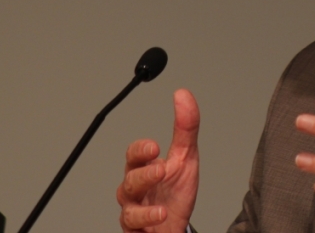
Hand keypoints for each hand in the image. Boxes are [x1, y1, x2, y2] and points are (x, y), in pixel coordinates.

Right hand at [117, 89, 199, 232]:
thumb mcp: (186, 157)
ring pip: (128, 208)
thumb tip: (183, 95)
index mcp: (144, 169)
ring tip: (162, 207)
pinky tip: (161, 216)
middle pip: (130, 180)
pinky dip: (147, 222)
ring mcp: (135, 212)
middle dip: (143, 174)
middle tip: (160, 168)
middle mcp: (135, 190)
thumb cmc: (175, 192)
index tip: (154, 146)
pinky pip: (133, 228)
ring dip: (144, 206)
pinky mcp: (137, 231)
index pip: (134, 155)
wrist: (175, 226)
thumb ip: (185, 127)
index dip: (140, 150)